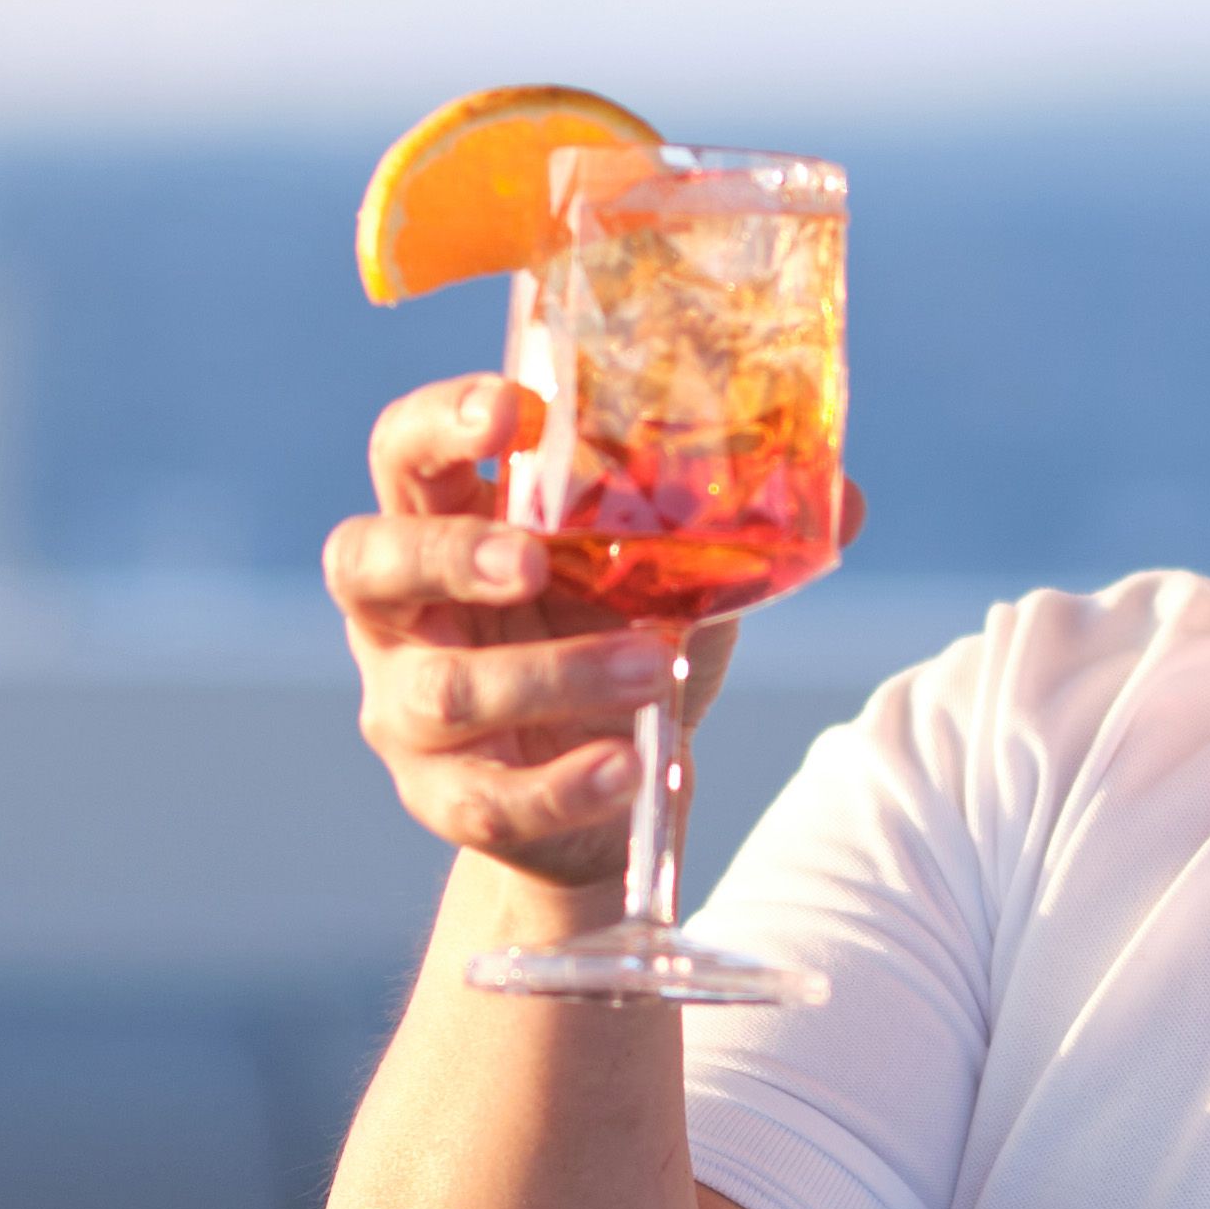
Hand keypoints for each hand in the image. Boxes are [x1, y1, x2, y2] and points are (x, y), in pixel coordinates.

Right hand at [327, 375, 801, 889]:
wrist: (605, 789)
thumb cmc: (618, 642)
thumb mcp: (671, 576)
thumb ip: (730, 531)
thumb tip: (844, 493)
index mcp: (441, 523)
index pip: (402, 451)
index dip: (440, 423)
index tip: (514, 408)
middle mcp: (398, 612)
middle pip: (366, 560)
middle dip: (448, 554)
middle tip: (533, 561)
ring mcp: (406, 712)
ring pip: (446, 690)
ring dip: (553, 675)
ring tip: (650, 665)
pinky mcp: (445, 800)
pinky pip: (490, 798)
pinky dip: (564, 782)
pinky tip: (628, 766)